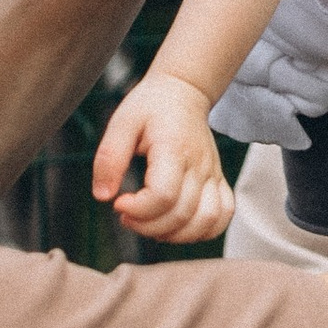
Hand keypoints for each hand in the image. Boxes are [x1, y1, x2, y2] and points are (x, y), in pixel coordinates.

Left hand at [93, 67, 235, 242]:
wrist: (183, 91)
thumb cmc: (149, 107)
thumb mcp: (121, 123)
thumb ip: (109, 159)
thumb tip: (103, 197)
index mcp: (173, 148)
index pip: (163, 195)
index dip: (138, 210)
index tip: (118, 203)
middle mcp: (198, 164)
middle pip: (181, 214)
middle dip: (147, 226)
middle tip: (126, 216)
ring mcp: (212, 173)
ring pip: (207, 221)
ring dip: (176, 235)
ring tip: (150, 224)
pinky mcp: (218, 180)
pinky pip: (223, 215)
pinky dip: (203, 231)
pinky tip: (177, 226)